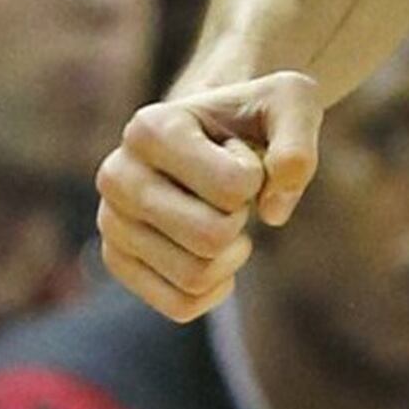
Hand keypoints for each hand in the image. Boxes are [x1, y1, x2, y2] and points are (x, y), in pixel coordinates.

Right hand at [98, 70, 322, 316]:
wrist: (211, 135)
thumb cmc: (253, 119)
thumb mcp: (292, 103)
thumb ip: (297, 142)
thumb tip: (274, 211)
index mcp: (150, 128)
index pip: (233, 187)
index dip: (256, 177)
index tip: (238, 154)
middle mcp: (117, 175)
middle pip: (210, 238)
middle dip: (240, 220)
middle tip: (231, 196)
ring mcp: (111, 221)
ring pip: (195, 277)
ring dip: (230, 255)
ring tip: (220, 218)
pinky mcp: (118, 260)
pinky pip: (181, 305)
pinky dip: (214, 289)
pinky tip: (214, 256)